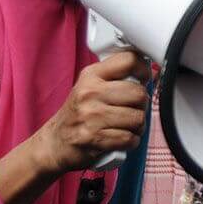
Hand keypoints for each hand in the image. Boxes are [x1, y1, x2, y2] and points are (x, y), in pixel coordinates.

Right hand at [33, 51, 149, 173]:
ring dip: (138, 126)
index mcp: (91, 75)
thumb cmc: (77, 114)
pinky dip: (131, 141)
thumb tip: (148, 72)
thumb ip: (114, 77)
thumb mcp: (89, 86)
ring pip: (138, 118)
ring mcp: (91, 116)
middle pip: (139, 93)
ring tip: (127, 126)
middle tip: (133, 109)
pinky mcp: (94, 138)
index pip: (129, 60)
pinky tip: (122, 138)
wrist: (54, 143)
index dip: (143, 69)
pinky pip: (129, 138)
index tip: (144, 78)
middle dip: (142, 105)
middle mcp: (90, 93)